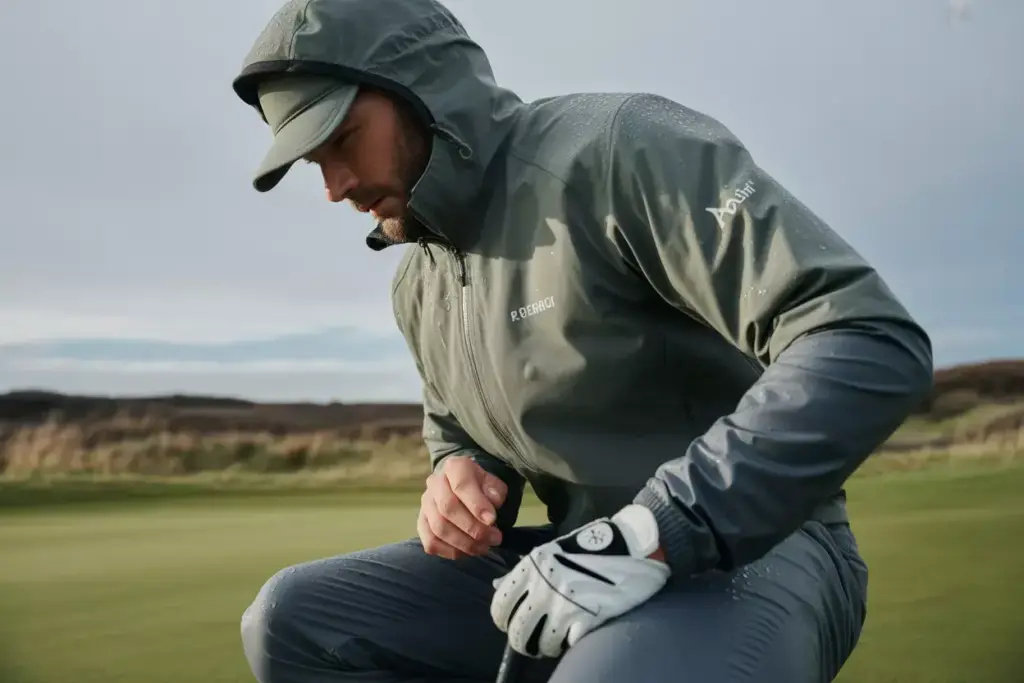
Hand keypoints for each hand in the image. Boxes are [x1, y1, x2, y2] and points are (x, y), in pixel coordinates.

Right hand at [418, 455, 507, 559]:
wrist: (462, 488)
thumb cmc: (480, 487)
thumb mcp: (493, 483)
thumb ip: (495, 491)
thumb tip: (492, 503)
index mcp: (454, 467)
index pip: (461, 485)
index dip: (477, 505)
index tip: (493, 520)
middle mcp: (435, 483)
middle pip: (448, 508)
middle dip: (474, 528)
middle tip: (494, 538)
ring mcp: (425, 504)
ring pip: (439, 528)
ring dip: (464, 543)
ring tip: (484, 547)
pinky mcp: (421, 524)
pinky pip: (431, 542)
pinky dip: (450, 551)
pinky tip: (467, 552)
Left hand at [490, 504, 670, 657]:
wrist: (632, 546)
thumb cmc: (591, 546)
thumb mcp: (552, 551)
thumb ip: (527, 571)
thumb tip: (498, 586)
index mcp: (532, 567)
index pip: (500, 604)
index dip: (503, 619)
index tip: (510, 622)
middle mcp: (544, 588)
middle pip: (518, 632)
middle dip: (522, 641)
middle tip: (531, 641)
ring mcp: (565, 606)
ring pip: (542, 644)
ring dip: (546, 646)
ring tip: (553, 641)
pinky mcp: (589, 620)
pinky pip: (568, 644)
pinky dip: (569, 643)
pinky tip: (573, 636)